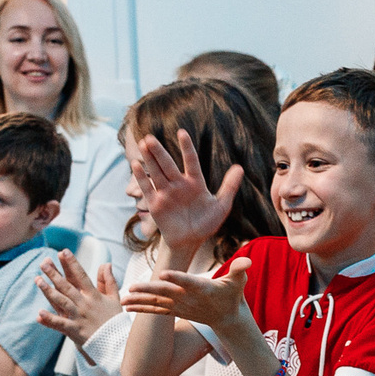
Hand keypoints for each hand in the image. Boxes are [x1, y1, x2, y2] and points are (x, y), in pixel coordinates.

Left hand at [34, 250, 121, 343]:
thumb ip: (109, 281)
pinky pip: (60, 324)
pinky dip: (49, 320)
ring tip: (37, 280)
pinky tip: (39, 314)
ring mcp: (78, 317)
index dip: (72, 263)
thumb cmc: (115, 321)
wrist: (117, 344)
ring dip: (48, 290)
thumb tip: (106, 264)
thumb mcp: (114, 299)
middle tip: (44, 262)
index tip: (63, 251)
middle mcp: (84, 304)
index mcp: (93, 295)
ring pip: (61, 301)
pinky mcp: (74, 330)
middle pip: (67, 286)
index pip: (81, 275)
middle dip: (55, 273)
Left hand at [122, 257, 249, 329]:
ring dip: (139, 301)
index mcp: (201, 288)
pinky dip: (141, 308)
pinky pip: (156, 310)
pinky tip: (126, 306)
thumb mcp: (238, 281)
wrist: (227, 318)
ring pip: (157, 303)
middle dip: (148, 290)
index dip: (176, 277)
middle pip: (166, 292)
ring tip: (122, 300)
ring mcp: (180, 306)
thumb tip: (247, 262)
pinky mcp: (175, 311)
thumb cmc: (232, 294)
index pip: (187, 281)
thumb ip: (239, 270)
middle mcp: (188, 299)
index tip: (163, 273)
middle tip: (131, 287)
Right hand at [132, 128, 240, 252]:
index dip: (186, 147)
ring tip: (143, 143)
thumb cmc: (206, 224)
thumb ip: (229, 187)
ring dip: (149, 159)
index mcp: (195, 183)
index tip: (181, 133)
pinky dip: (141, 177)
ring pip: (156, 173)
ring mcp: (166, 193)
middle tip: (150, 138)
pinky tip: (135, 164)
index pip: (190, 161)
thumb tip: (239, 167)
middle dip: (159, 151)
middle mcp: (179, 185)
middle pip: (168, 164)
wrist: (189, 243)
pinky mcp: (155, 204)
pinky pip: (147, 188)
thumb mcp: (221, 206)